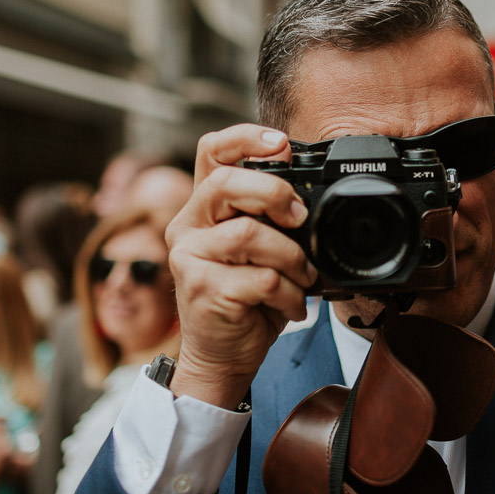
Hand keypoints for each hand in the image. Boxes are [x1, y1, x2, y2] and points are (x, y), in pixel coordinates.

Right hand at [165, 125, 317, 407]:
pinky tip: (291, 304)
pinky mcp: (201, 289)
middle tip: (300, 217)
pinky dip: (288, 292)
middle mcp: (188, 226)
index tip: (281, 144)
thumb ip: (271, 219)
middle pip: (225, 183)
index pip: (211, 151)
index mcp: (203, 208)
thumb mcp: (261, 250)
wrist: (224, 355)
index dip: (245, 138)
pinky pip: (260, 278)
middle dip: (274, 193)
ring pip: (248, 234)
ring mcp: (189, 257)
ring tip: (302, 277)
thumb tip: (306, 197)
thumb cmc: (247, 298)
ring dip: (291, 257)